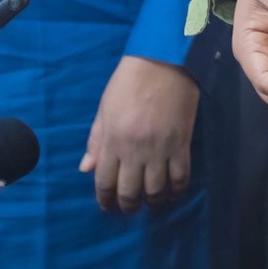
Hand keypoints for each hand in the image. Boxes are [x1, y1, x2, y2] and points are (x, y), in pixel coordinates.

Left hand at [78, 55, 200, 212]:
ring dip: (152, 201)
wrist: (164, 61)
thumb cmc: (129, 81)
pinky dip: (176, 190)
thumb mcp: (105, 108)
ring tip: (150, 202)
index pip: (105, 181)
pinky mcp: (182, 144)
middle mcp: (135, 149)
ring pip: (156, 189)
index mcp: (113, 139)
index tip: (106, 206)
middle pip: (130, 191)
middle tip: (128, 207)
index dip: (105, 199)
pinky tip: (172, 192)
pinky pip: (181, 177)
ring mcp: (160, 148)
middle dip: (128, 205)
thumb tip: (85, 168)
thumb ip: (96, 140)